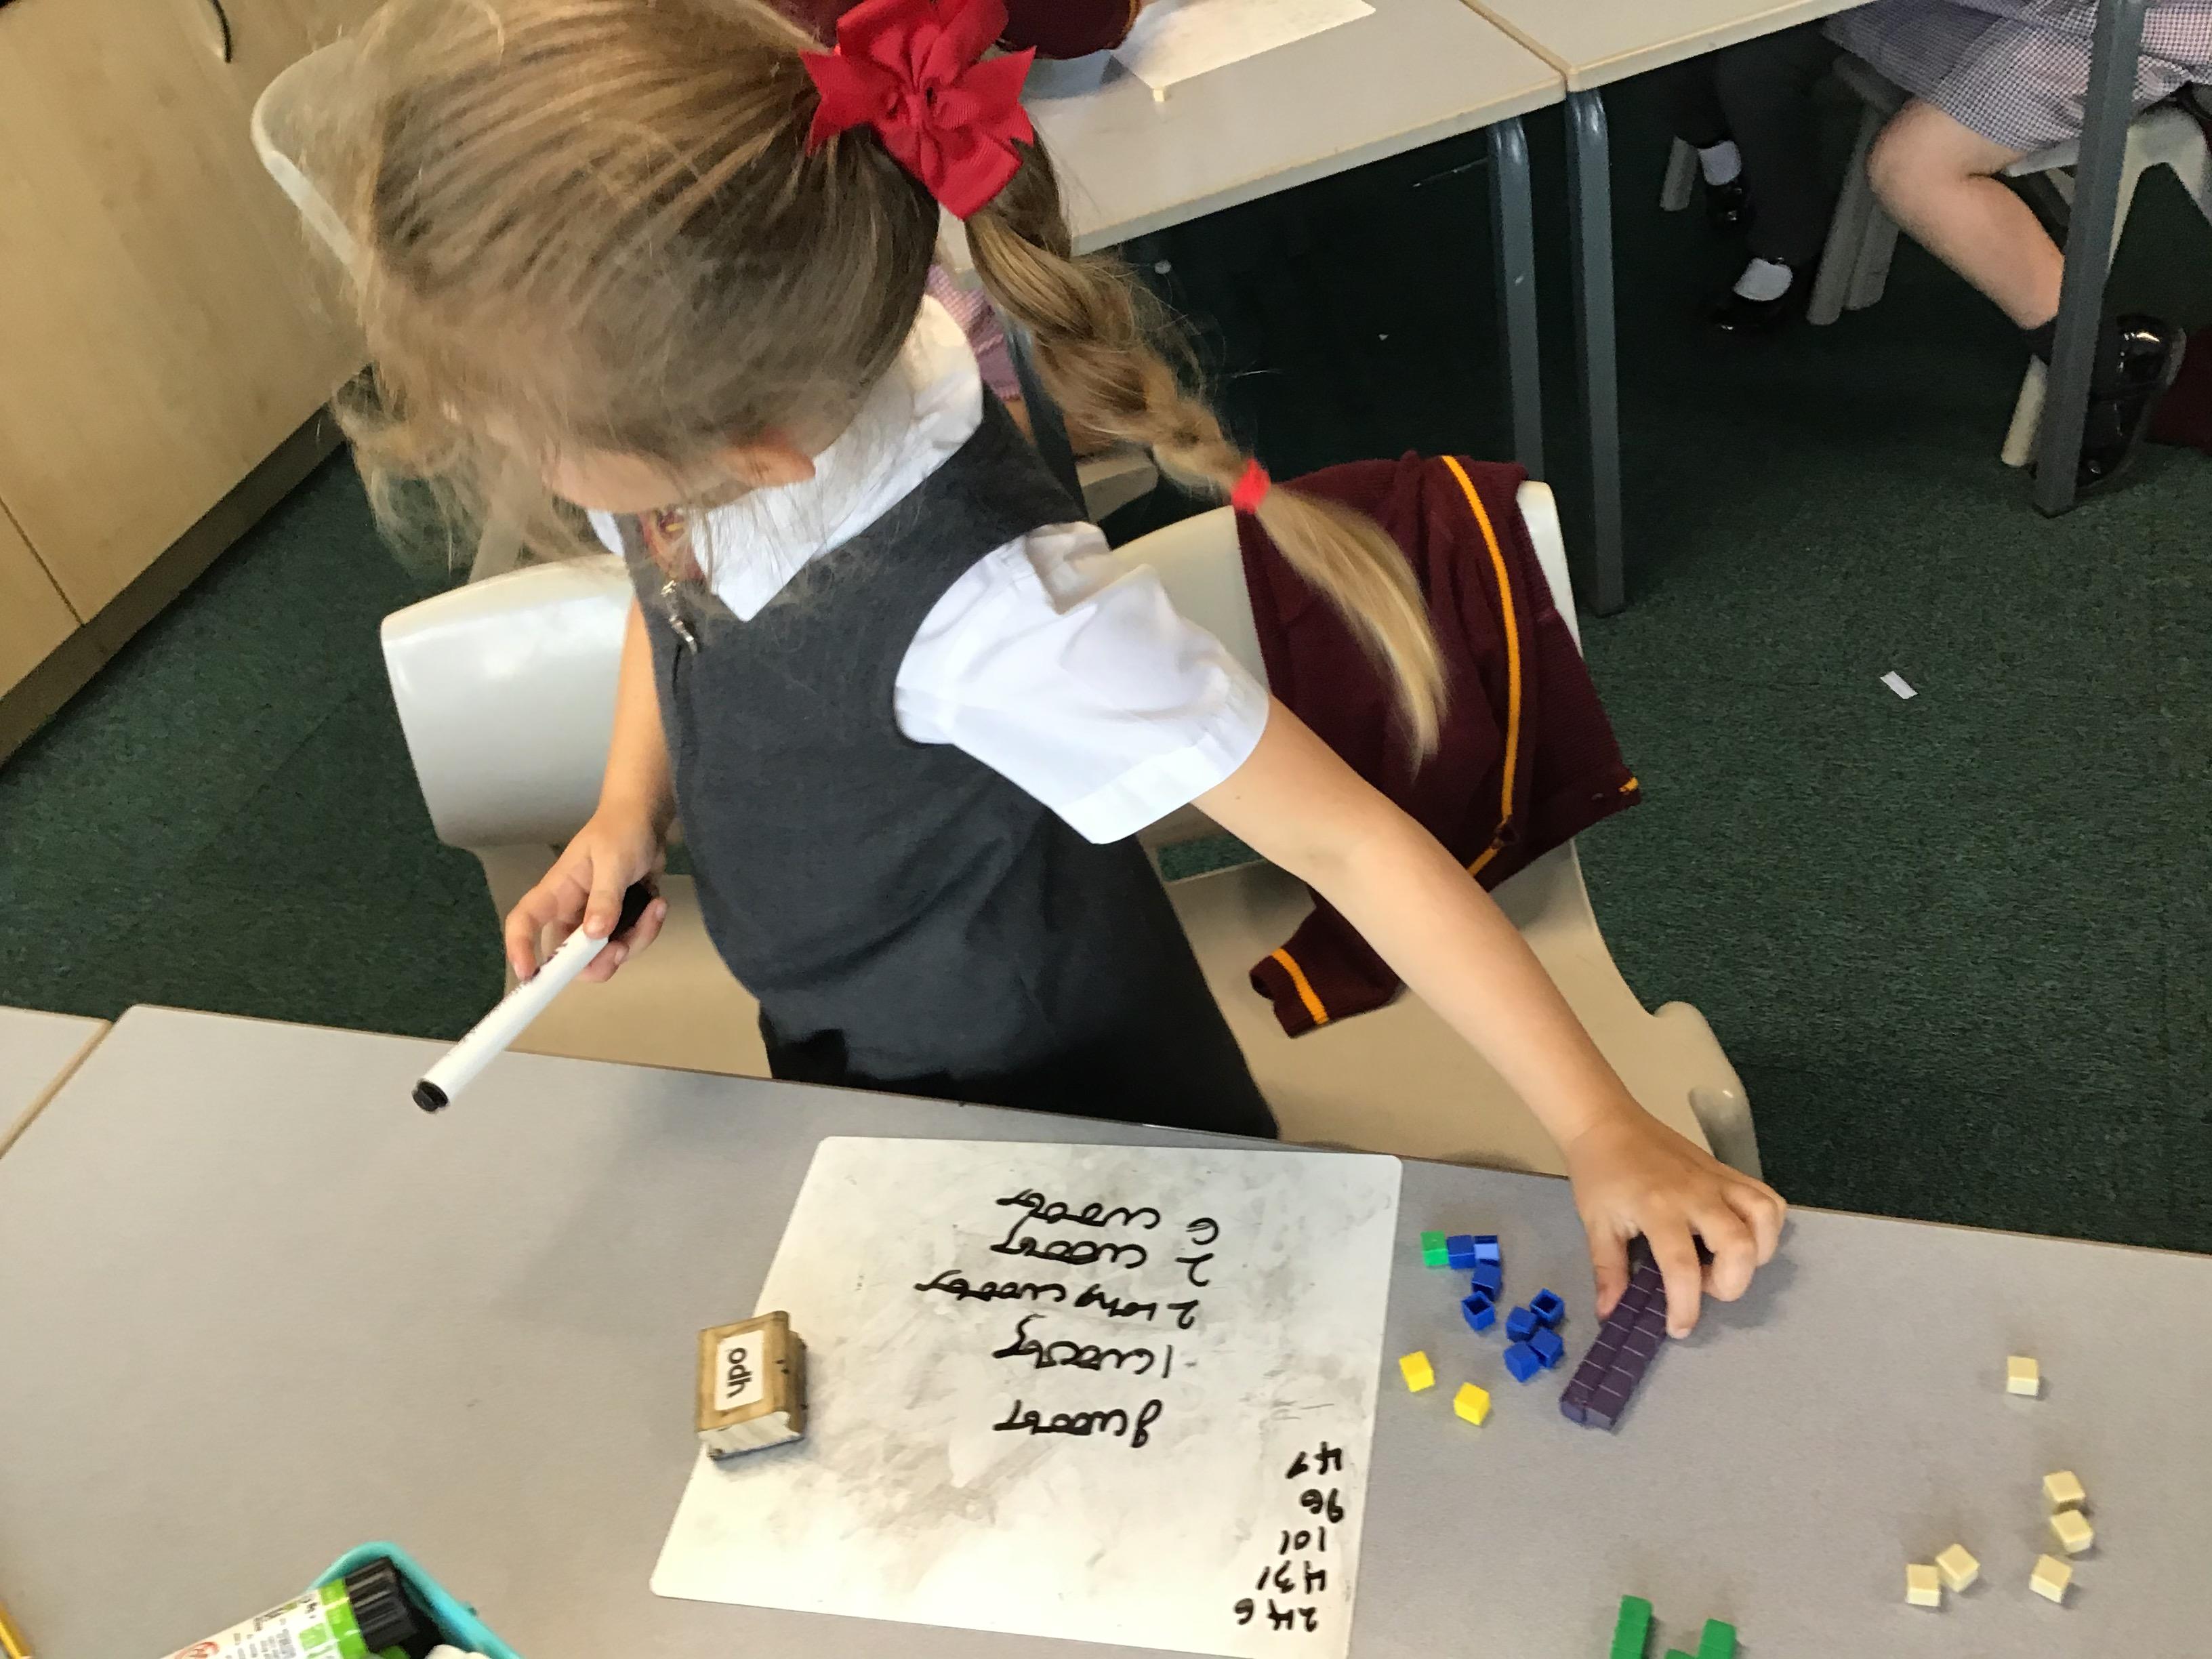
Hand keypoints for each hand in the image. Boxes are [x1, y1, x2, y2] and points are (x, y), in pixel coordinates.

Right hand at [502, 806, 668, 984]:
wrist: (648, 821)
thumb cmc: (621, 831)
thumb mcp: (614, 860)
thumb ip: (605, 897)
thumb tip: (594, 934)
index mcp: (557, 893)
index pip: (524, 922)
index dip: (519, 948)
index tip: (529, 973)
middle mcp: (572, 912)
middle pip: (569, 958)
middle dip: (598, 963)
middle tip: (622, 948)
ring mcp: (597, 920)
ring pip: (606, 955)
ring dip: (635, 941)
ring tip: (655, 907)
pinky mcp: (620, 922)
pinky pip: (630, 943)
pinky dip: (647, 931)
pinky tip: (658, 904)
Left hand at [1561, 1108, 1785, 1337]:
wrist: (1606, 1122)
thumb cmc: (1599, 1173)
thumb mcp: (1596, 1224)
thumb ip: (1609, 1271)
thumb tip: (1610, 1314)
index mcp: (1657, 1207)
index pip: (1682, 1267)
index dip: (1685, 1306)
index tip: (1679, 1328)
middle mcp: (1696, 1193)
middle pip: (1739, 1244)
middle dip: (1730, 1283)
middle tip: (1702, 1286)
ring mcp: (1718, 1179)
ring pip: (1765, 1217)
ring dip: (1757, 1253)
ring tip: (1727, 1262)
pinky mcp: (1729, 1171)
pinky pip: (1767, 1198)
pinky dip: (1767, 1224)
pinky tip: (1743, 1236)